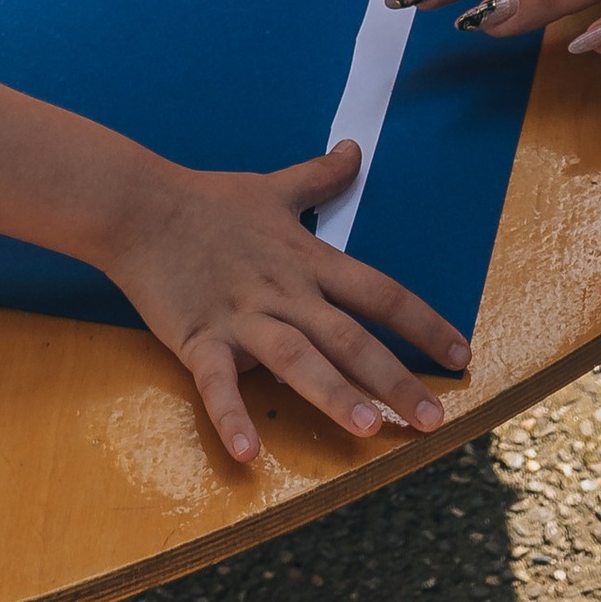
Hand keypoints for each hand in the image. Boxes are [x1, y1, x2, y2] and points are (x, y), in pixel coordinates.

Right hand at [103, 143, 471, 462]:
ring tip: (365, 430)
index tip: (461, 354)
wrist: (139, 205)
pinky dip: (232, 416)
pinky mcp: (199, 336)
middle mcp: (285, 291)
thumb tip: (355, 147)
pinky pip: (218, 382)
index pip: (380, 293)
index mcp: (308, 261)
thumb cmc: (208, 200)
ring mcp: (242, 315)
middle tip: (434, 420)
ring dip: (332, 393)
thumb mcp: (274, 186)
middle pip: (350, 337)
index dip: (423, 324)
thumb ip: (320, 176)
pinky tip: (250, 454)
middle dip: (395, 380)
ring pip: (296, 358)